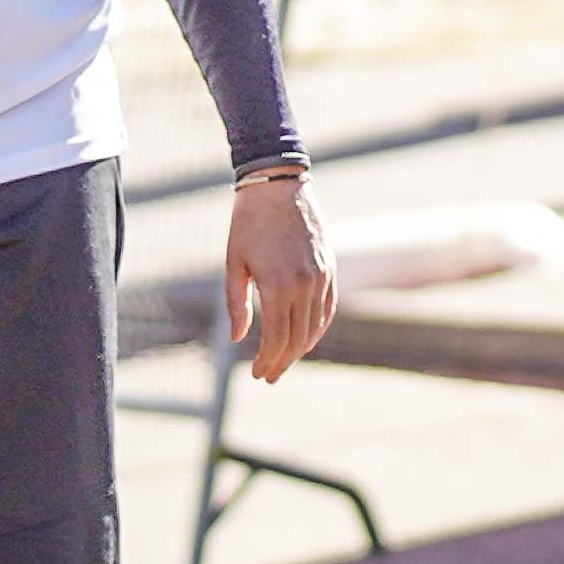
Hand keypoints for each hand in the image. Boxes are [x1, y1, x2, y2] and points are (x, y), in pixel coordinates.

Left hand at [220, 168, 338, 386]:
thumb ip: (236, 304)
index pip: (277, 339)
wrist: (279, 186)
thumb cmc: (248, 224)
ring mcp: (322, 277)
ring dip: (301, 349)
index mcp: (278, 286)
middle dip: (283, 362)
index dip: (267, 361)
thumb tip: (237, 340)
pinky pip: (328, 308)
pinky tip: (305, 338)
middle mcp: (305, 285)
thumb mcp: (234, 264)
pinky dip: (318, 328)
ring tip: (284, 360)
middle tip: (269, 377)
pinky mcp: (330, 268)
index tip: (257, 375)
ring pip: (316, 327)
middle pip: (298, 339)